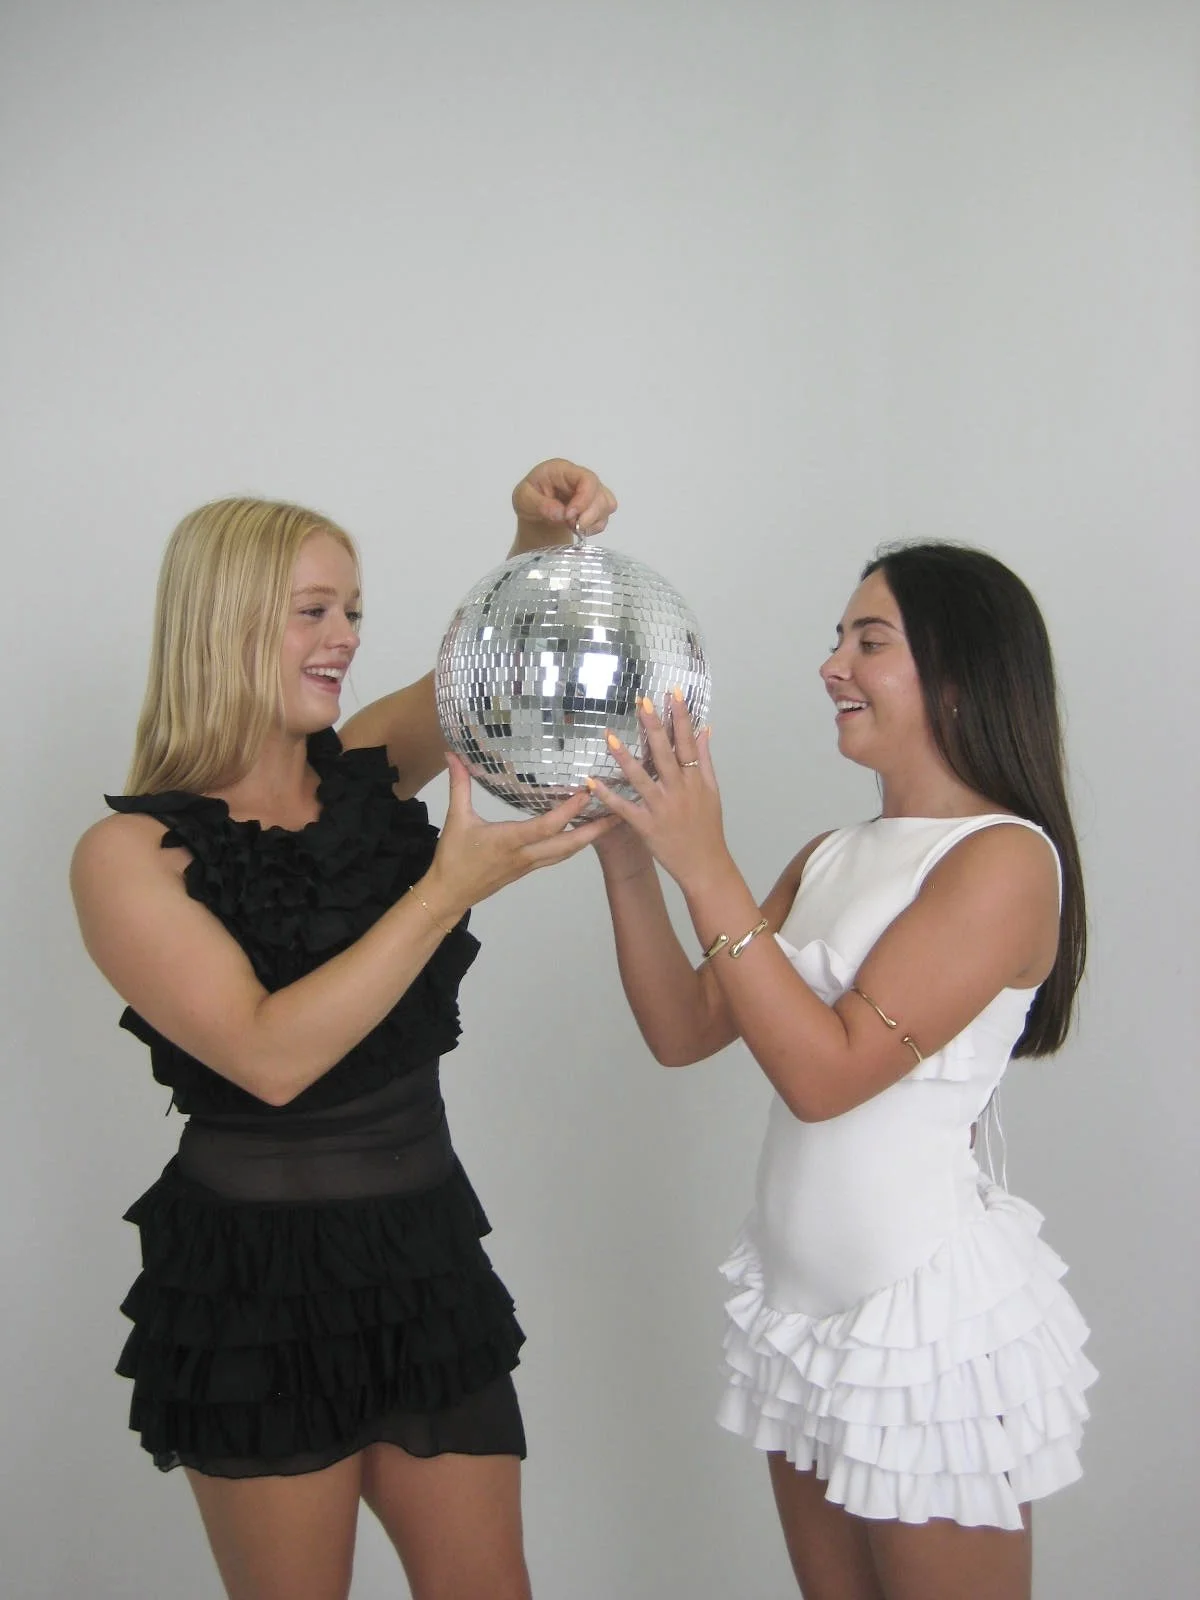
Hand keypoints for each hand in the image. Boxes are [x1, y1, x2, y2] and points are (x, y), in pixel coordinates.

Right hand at [422, 753, 617, 918]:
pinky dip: (574, 845)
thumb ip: (459, 786)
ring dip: (590, 838)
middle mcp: (525, 855)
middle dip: (595, 830)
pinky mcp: (528, 869)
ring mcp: (529, 865)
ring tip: (611, 821)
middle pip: (568, 845)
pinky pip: (557, 857)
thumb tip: (452, 755)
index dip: (568, 811)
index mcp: (509, 841)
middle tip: (620, 813)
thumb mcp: (456, 819)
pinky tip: (584, 833)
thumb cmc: (453, 857)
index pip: (545, 826)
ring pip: (566, 853)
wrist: (450, 894)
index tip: (587, 792)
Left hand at [511, 458, 617, 541]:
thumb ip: (540, 505)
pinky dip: (594, 527)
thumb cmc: (528, 498)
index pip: (586, 478)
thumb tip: (560, 514)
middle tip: (570, 524)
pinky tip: (578, 528)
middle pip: (600, 493)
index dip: (584, 498)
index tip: (569, 516)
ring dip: (592, 521)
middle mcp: (580, 478)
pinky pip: (604, 518)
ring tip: (572, 525)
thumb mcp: (523, 499)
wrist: (533, 511)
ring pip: (607, 505)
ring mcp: (590, 492)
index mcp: (563, 470)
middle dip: (588, 515)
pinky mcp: (595, 506)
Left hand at [586, 693, 729, 892]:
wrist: (705, 865)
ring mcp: (662, 808)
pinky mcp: (647, 826)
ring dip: (624, 757)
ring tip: (609, 736)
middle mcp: (679, 791)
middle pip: (664, 754)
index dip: (680, 717)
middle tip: (641, 703)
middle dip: (653, 727)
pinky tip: (593, 781)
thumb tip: (705, 730)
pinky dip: (608, 796)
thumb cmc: (708, 827)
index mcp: (696, 780)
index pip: (688, 743)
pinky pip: (624, 808)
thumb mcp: (712, 791)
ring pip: (641, 778)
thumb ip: (706, 760)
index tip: (671, 693)